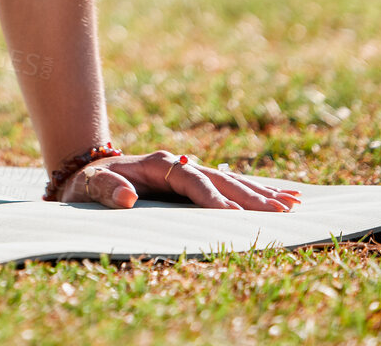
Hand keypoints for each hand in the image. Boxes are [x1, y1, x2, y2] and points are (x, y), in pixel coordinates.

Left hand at [56, 149, 302, 211]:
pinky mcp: (192, 182)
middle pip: (221, 179)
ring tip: (295, 202)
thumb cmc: (88, 184)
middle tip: (283, 210)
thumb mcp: (89, 188)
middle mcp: (178, 165)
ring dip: (262, 192)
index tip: (235, 214)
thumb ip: (106, 191)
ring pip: (230, 181)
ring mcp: (187, 171)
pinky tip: (278, 197)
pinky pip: (228, 186)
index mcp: (158, 165)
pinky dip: (253, 191)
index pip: (192, 181)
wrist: (85, 170)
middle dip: (252, 195)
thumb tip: (127, 197)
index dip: (213, 198)